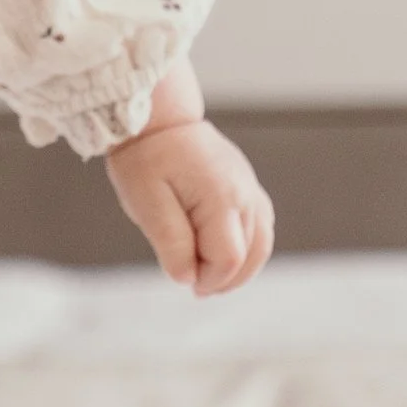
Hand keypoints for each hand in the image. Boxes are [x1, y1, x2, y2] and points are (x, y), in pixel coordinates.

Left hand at [106, 111, 273, 295]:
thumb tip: (188, 278)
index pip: (228, 259)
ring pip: (261, 243)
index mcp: (220, 198)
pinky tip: (222, 255)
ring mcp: (249, 187)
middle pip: (249, 255)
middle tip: (195, 287)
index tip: (186, 282)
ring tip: (210, 280)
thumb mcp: (145, 204)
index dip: (209, 279)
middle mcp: (244, 193)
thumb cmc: (145, 159)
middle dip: (223, 278)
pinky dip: (247, 248)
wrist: (156, 120)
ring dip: (239, 268)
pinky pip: (260, 225)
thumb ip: (170, 243)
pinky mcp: (247, 185)